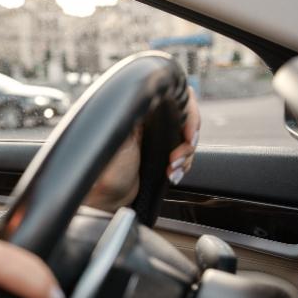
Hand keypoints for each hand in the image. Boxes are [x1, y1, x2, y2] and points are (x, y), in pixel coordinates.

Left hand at [85, 86, 200, 211]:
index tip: (189, 134)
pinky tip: (172, 174)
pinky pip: (184, 155)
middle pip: (186, 119)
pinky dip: (183, 165)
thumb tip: (155, 98)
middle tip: (175, 158)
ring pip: (188, 139)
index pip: (175, 98)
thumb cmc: (108, 172)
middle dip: (188, 140)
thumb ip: (137, 117)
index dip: (189, 113)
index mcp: (140, 113)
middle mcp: (149, 122)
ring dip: (185, 156)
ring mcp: (157, 139)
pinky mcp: (162, 155)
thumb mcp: (122, 140)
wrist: (109, 199)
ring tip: (170, 169)